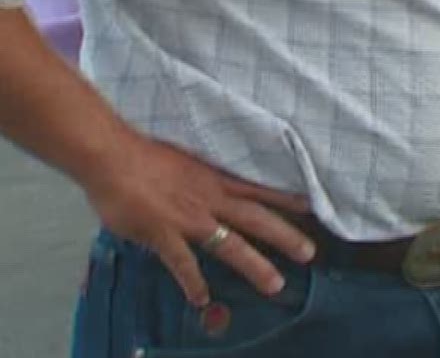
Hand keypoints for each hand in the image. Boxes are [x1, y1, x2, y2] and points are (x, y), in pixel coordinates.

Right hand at [83, 135, 314, 306]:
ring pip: (230, 244)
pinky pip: (183, 262)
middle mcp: (210, 198)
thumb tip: (205, 187)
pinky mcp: (164, 232)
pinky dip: (193, 282)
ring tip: (274, 284)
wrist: (112, 156)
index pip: (259, 189)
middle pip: (256, 219)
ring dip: (254, 265)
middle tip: (309, 253)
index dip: (286, 199)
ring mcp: (189, 217)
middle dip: (285, 236)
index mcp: (215, 179)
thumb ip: (201, 178)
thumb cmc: (144, 154)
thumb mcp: (186, 160)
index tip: (312, 208)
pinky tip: (201, 299)